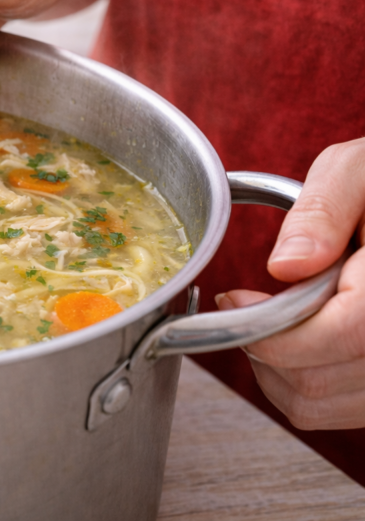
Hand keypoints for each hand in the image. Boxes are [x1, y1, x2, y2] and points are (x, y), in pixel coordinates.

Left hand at [216, 138, 364, 429]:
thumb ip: (323, 211)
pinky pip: (332, 411)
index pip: (336, 336)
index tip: (230, 298)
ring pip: (315, 405)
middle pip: (315, 381)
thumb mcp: (358, 170)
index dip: (267, 327)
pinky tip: (296, 340)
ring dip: (273, 369)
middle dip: (261, 345)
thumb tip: (286, 264)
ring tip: (274, 319)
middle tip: (247, 306)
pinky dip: (298, 384)